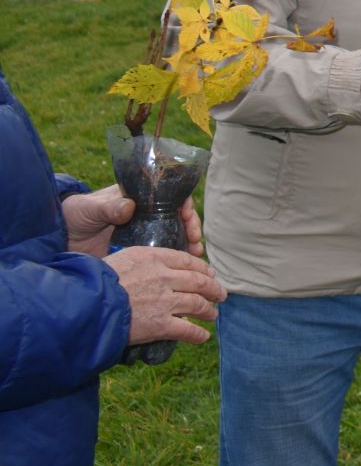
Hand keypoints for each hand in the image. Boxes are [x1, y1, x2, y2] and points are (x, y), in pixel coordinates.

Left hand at [62, 185, 203, 257]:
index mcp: (139, 199)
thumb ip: (109, 207)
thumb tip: (129, 207)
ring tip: (196, 254)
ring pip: (174, 237)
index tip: (187, 217)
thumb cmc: (75, 215)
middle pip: (178, 218)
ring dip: (188, 245)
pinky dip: (174, 261)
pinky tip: (183, 268)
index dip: (184, 205)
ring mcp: (143, 235)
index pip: (171, 197)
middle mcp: (146, 216)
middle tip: (196, 241)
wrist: (59, 240)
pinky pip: (161, 256)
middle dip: (192, 228)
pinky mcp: (138, 254)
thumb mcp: (91, 208)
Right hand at [106, 247, 226, 345]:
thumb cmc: (94, 281)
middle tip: (220, 293)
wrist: (84, 305)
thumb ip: (140, 262)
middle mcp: (164, 277)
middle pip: (199, 281)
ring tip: (212, 314)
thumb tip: (147, 268)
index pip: (187, 260)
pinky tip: (203, 336)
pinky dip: (198, 334)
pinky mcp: (161, 325)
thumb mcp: (120, 259)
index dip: (203, 268)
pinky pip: (187, 330)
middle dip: (213, 288)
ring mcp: (165, 301)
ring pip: (197, 304)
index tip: (209, 273)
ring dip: (208, 310)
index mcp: (154, 257)